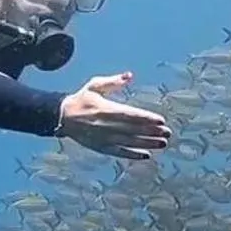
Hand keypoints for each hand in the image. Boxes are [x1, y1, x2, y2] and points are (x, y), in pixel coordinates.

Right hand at [57, 72, 172, 160]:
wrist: (63, 117)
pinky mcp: (101, 147)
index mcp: (107, 109)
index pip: (132, 115)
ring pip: (130, 143)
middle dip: (152, 132)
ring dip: (148, 144)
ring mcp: (105, 138)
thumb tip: (130, 75)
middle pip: (134, 130)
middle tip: (168, 133)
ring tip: (162, 143)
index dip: (147, 119)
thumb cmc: (82, 99)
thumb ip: (113, 81)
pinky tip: (146, 155)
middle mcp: (107, 125)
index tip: (161, 120)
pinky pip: (120, 153)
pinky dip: (133, 155)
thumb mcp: (95, 86)